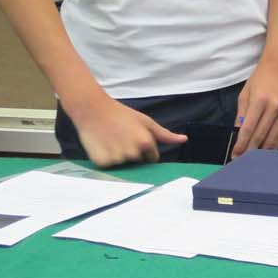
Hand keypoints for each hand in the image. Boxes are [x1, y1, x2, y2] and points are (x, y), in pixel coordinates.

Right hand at [68, 93, 187, 167]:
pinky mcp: (103, 163)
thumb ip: (165, 135)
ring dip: (119, 157)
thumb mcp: (146, 122)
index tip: (134, 139)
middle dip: (133, 154)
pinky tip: (103, 146)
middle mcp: (133, 153)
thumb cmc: (121, 114)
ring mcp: (118, 159)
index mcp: (146, 143)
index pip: (152, 158)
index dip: (144, 150)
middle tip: (122, 138)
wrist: (93, 110)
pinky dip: (106, 159)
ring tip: (112, 140)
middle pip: (137, 162)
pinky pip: (108, 167)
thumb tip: (184, 140)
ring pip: (123, 166)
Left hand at [232, 58, 277, 155]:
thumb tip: (238, 133)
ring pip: (272, 139)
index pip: (248, 129)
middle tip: (241, 159)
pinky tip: (266, 150)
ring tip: (252, 158)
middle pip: (260, 136)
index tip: (235, 154)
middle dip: (249, 150)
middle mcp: (274, 107)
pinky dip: (274, 145)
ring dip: (261, 151)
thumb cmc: (261, 78)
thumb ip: (241, 115)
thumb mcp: (245, 94)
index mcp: (260, 101)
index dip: (241, 144)